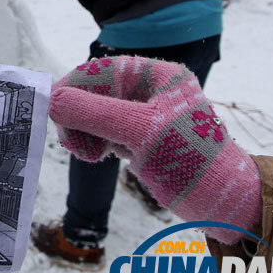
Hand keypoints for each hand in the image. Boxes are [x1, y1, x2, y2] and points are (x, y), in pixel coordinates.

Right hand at [49, 56, 260, 243]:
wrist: (222, 203)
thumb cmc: (191, 160)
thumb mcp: (140, 131)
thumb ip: (95, 113)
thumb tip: (52, 100)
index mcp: (158, 76)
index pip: (103, 69)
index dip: (74, 85)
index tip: (50, 107)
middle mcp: (150, 90)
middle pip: (95, 91)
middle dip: (77, 114)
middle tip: (71, 140)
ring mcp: (144, 115)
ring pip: (96, 112)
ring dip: (83, 130)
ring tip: (85, 153)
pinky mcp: (139, 138)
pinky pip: (104, 130)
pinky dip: (93, 141)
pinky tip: (96, 155)